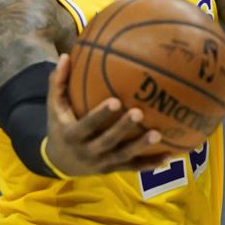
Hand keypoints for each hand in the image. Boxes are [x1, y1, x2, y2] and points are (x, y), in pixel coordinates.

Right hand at [43, 54, 170, 175]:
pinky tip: (170, 155)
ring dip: (141, 147)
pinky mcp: (113, 170)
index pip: (86, 125)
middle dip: (123, 129)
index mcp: (72, 135)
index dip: (100, 115)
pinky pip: (133, 167)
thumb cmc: (60, 125)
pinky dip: (151, 163)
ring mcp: (102, 163)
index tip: (116, 101)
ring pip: (123, 156)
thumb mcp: (54, 106)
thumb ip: (59, 82)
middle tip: (139, 112)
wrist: (60, 161)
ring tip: (159, 135)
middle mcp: (87, 152)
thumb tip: (66, 55)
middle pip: (107, 141)